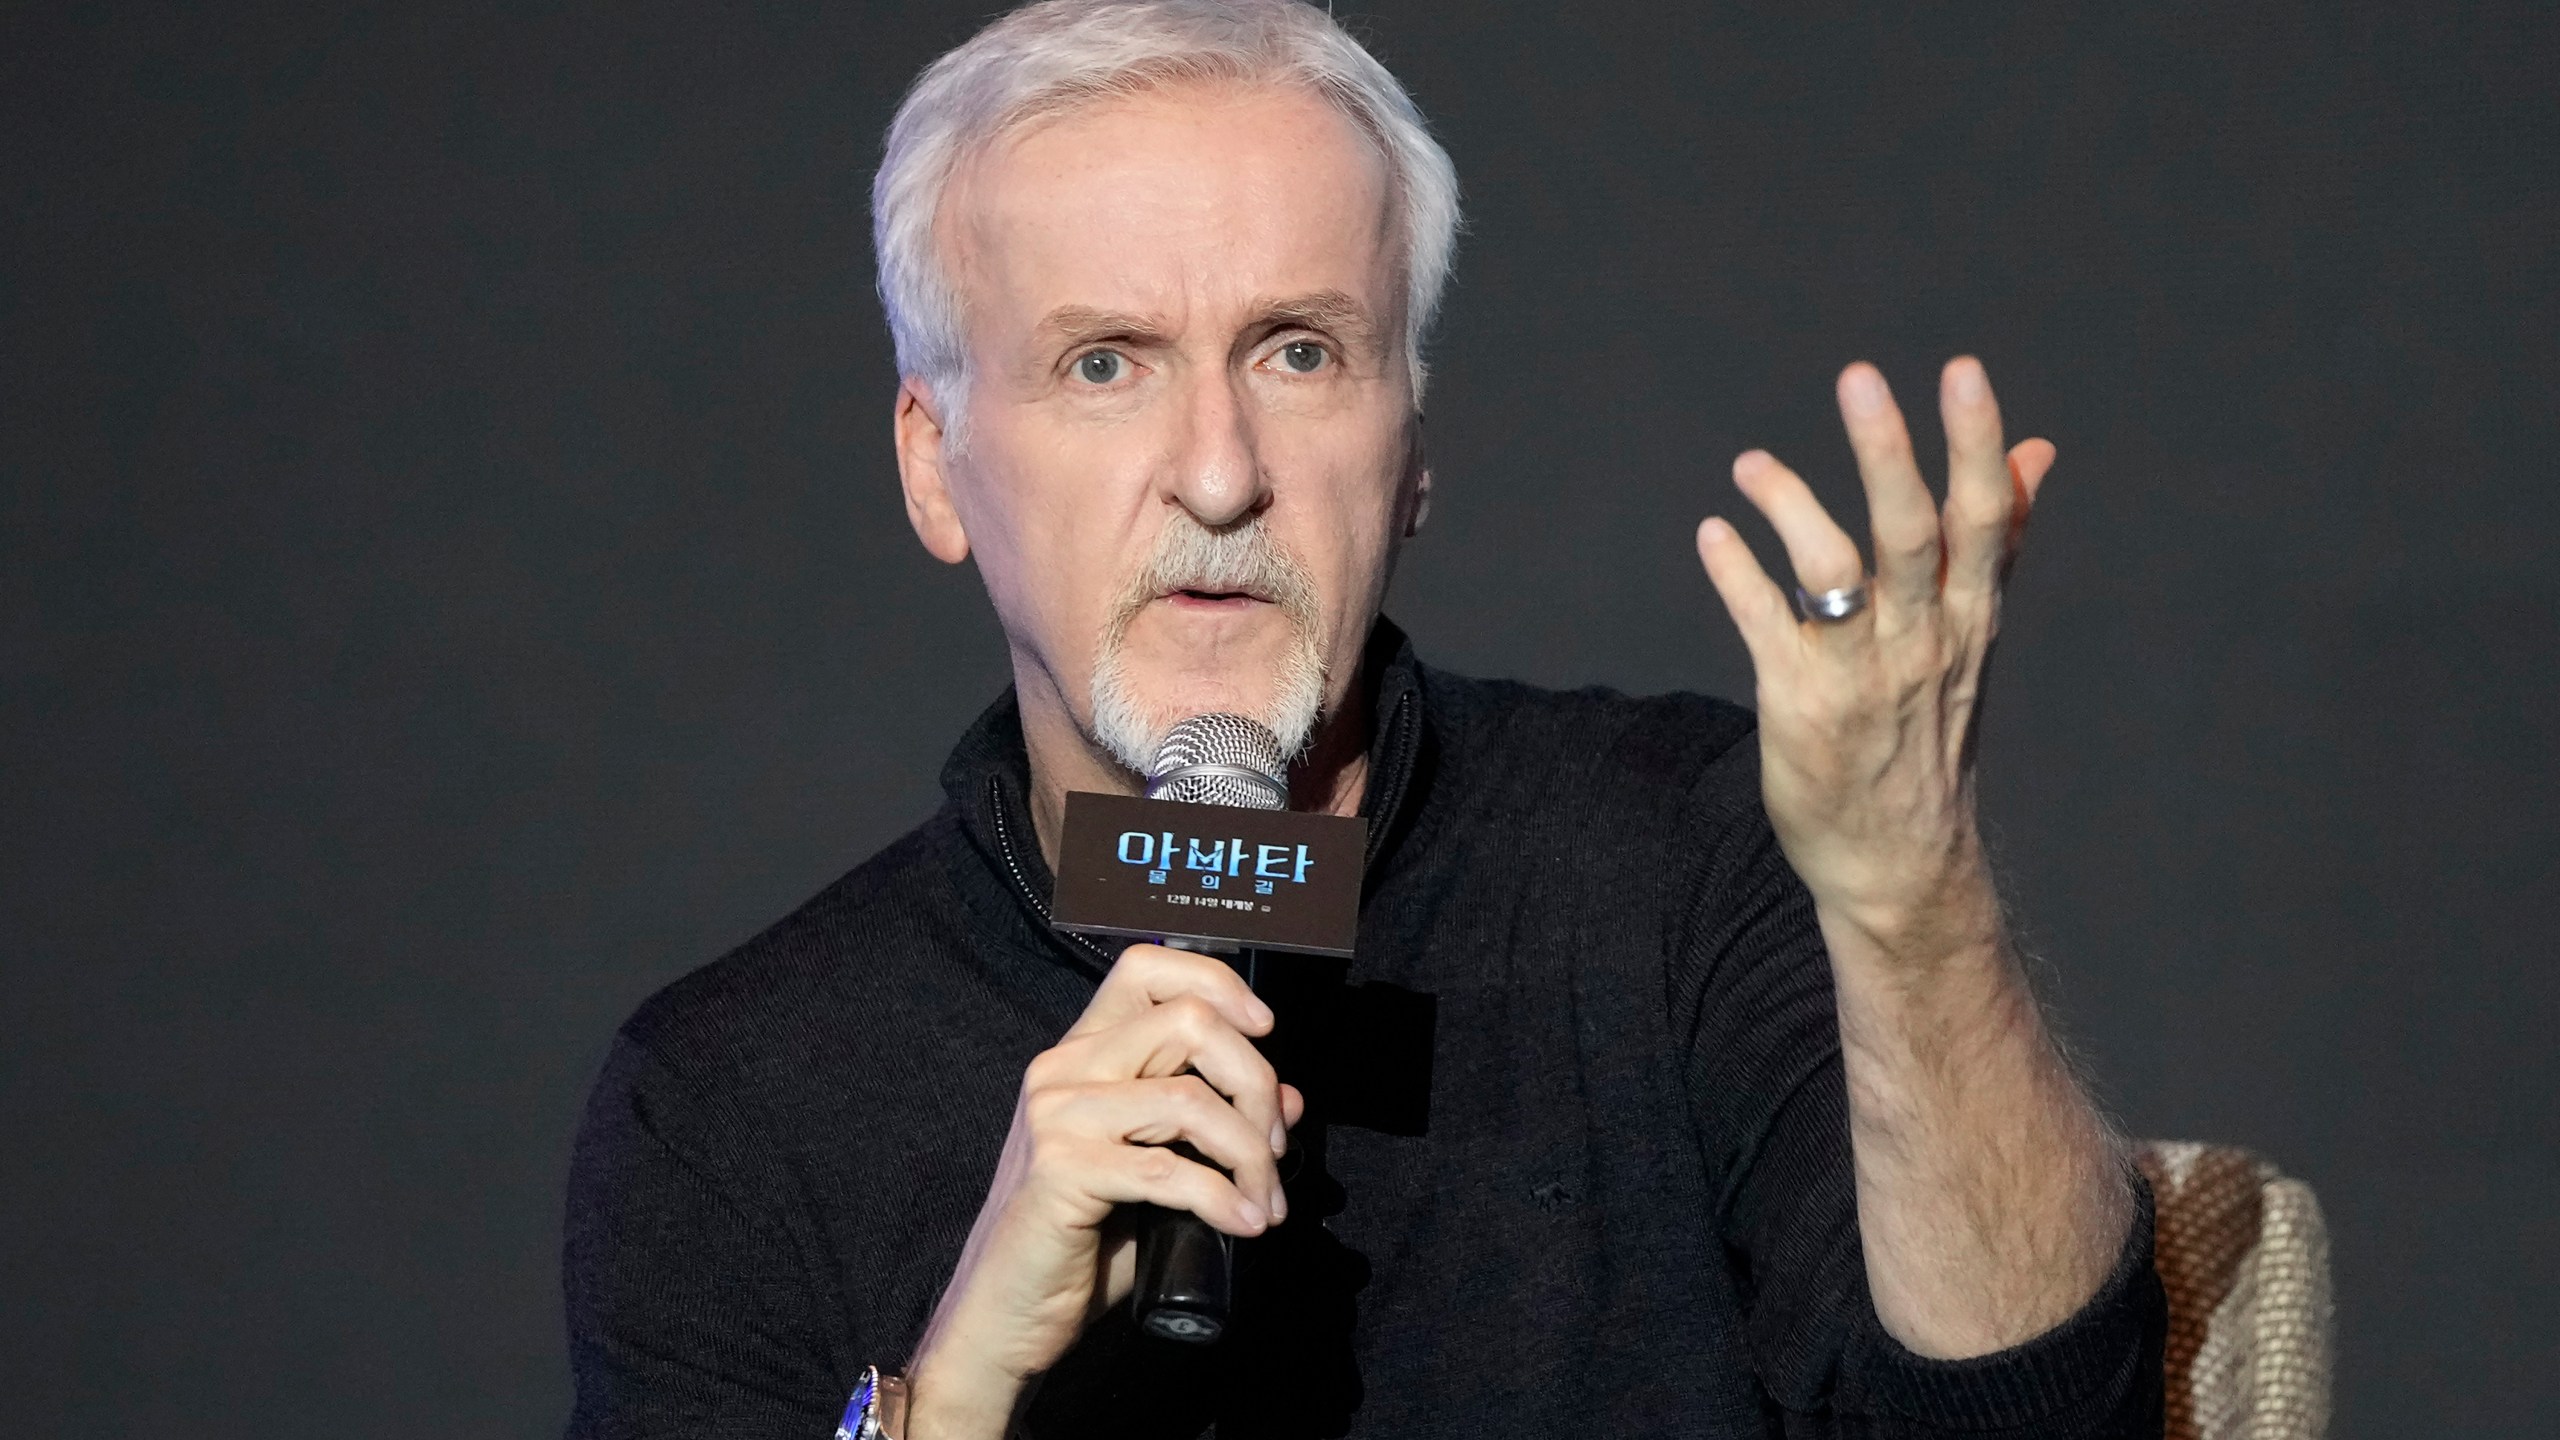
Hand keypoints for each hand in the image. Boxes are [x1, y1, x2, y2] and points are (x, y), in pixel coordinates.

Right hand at [906, 944, 1302, 1439]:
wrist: (1008, 1314)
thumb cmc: (1082, 1242)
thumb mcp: (1157, 1172)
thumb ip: (1211, 1127)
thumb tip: (1288, 1098)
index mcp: (1083, 1053)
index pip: (1146, 966)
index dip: (1215, 983)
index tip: (1264, 1030)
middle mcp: (1063, 1067)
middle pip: (1189, 1023)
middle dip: (1255, 1082)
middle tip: (1275, 1148)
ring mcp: (1057, 1115)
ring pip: (1189, 1098)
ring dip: (1249, 1153)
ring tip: (1264, 1202)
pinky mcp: (1061, 1170)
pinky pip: (1168, 1170)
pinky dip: (1222, 1198)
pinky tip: (1244, 1224)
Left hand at [1695, 357, 2054, 955]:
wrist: (1898, 864)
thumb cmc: (1930, 732)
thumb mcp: (1976, 635)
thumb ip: (1999, 538)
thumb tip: (2036, 450)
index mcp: (1969, 616)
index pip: (1985, 518)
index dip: (1976, 443)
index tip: (1963, 371)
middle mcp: (1922, 640)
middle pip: (1909, 534)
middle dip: (1887, 453)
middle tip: (1859, 377)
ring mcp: (1860, 676)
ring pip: (1832, 573)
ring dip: (1790, 507)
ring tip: (1750, 464)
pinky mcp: (1800, 707)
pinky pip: (1764, 626)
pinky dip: (1736, 575)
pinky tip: (1714, 535)